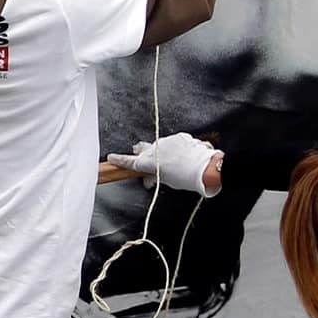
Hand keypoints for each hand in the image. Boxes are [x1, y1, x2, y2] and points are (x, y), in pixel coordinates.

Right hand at [105, 132, 222, 196]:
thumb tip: (149, 178)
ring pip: (158, 145)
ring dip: (160, 151)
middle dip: (140, 152)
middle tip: (142, 156)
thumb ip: (155, 176)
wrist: (205, 168)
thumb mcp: (167, 181)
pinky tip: (181, 154)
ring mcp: (167, 141)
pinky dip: (174, 147)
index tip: (111, 158)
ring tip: (170, 160)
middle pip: (142, 149)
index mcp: (149, 162)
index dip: (119, 160)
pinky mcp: (179, 137)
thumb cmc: (186, 177)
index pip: (130, 162)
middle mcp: (155, 149)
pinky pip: (172, 141)